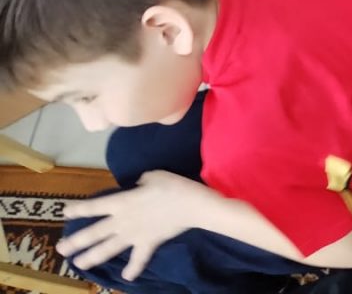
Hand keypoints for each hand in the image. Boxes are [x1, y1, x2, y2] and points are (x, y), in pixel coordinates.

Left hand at [58, 171, 210, 281]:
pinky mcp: (148, 244)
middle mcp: (122, 221)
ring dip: (92, 258)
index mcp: (122, 202)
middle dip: (76, 242)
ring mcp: (134, 235)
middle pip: (94, 233)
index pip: (94, 207)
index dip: (78, 210)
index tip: (65, 213)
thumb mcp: (153, 175)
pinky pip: (138, 259)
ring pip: (108, 249)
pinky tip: (125, 277)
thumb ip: (140, 182)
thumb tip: (137, 186)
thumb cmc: (172, 186)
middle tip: (61, 249)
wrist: (190, 204)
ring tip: (79, 264)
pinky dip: (132, 269)